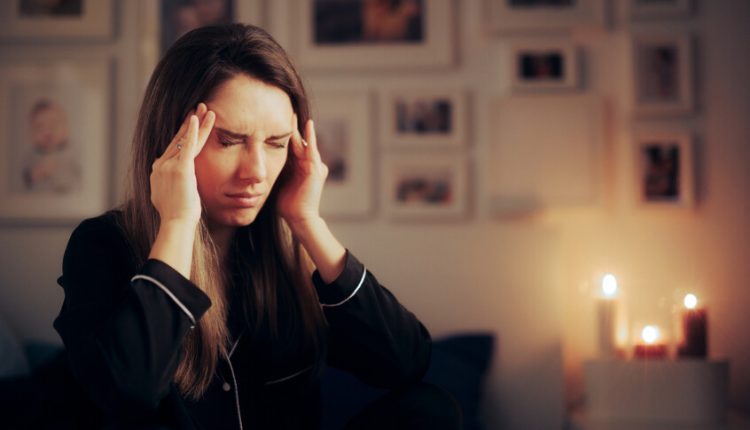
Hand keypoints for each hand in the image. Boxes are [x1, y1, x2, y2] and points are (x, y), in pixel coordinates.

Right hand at [150, 103, 214, 226]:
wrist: (176, 223)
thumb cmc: (176, 215)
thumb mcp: (169, 196)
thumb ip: (169, 185)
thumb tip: (171, 185)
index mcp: (158, 170)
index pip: (173, 147)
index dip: (182, 134)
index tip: (190, 123)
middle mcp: (161, 165)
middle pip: (178, 139)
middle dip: (189, 122)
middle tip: (197, 107)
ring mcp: (169, 166)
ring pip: (186, 139)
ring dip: (196, 122)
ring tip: (205, 108)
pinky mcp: (181, 168)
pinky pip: (187, 145)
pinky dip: (193, 131)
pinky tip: (197, 118)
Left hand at [277, 116, 327, 228]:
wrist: (300, 218)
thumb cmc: (288, 206)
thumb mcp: (278, 184)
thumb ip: (273, 174)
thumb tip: (253, 168)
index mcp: (298, 167)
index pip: (289, 147)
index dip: (282, 135)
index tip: (272, 121)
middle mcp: (307, 164)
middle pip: (297, 141)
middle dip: (290, 128)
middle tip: (284, 111)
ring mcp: (313, 166)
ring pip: (303, 143)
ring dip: (298, 128)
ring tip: (293, 114)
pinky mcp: (316, 168)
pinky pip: (312, 149)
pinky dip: (310, 137)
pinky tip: (307, 125)